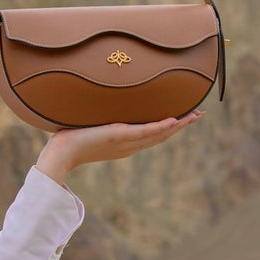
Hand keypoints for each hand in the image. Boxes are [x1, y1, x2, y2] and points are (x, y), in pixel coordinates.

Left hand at [38, 109, 204, 178]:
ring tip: (195, 115)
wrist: (60, 154)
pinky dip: (162, 126)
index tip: (183, 118)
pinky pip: (146, 131)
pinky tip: (174, 120)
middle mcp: (129, 146)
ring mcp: (126, 142)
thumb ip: (96, 120)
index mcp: (124, 145)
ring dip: (178, 124)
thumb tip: (93, 105)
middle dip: (181, 124)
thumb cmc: (68, 141)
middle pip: (161, 134)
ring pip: (158, 133)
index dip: (170, 127)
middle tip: (199, 114)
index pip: (152, 134)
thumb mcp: (89, 128)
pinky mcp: (119, 136)